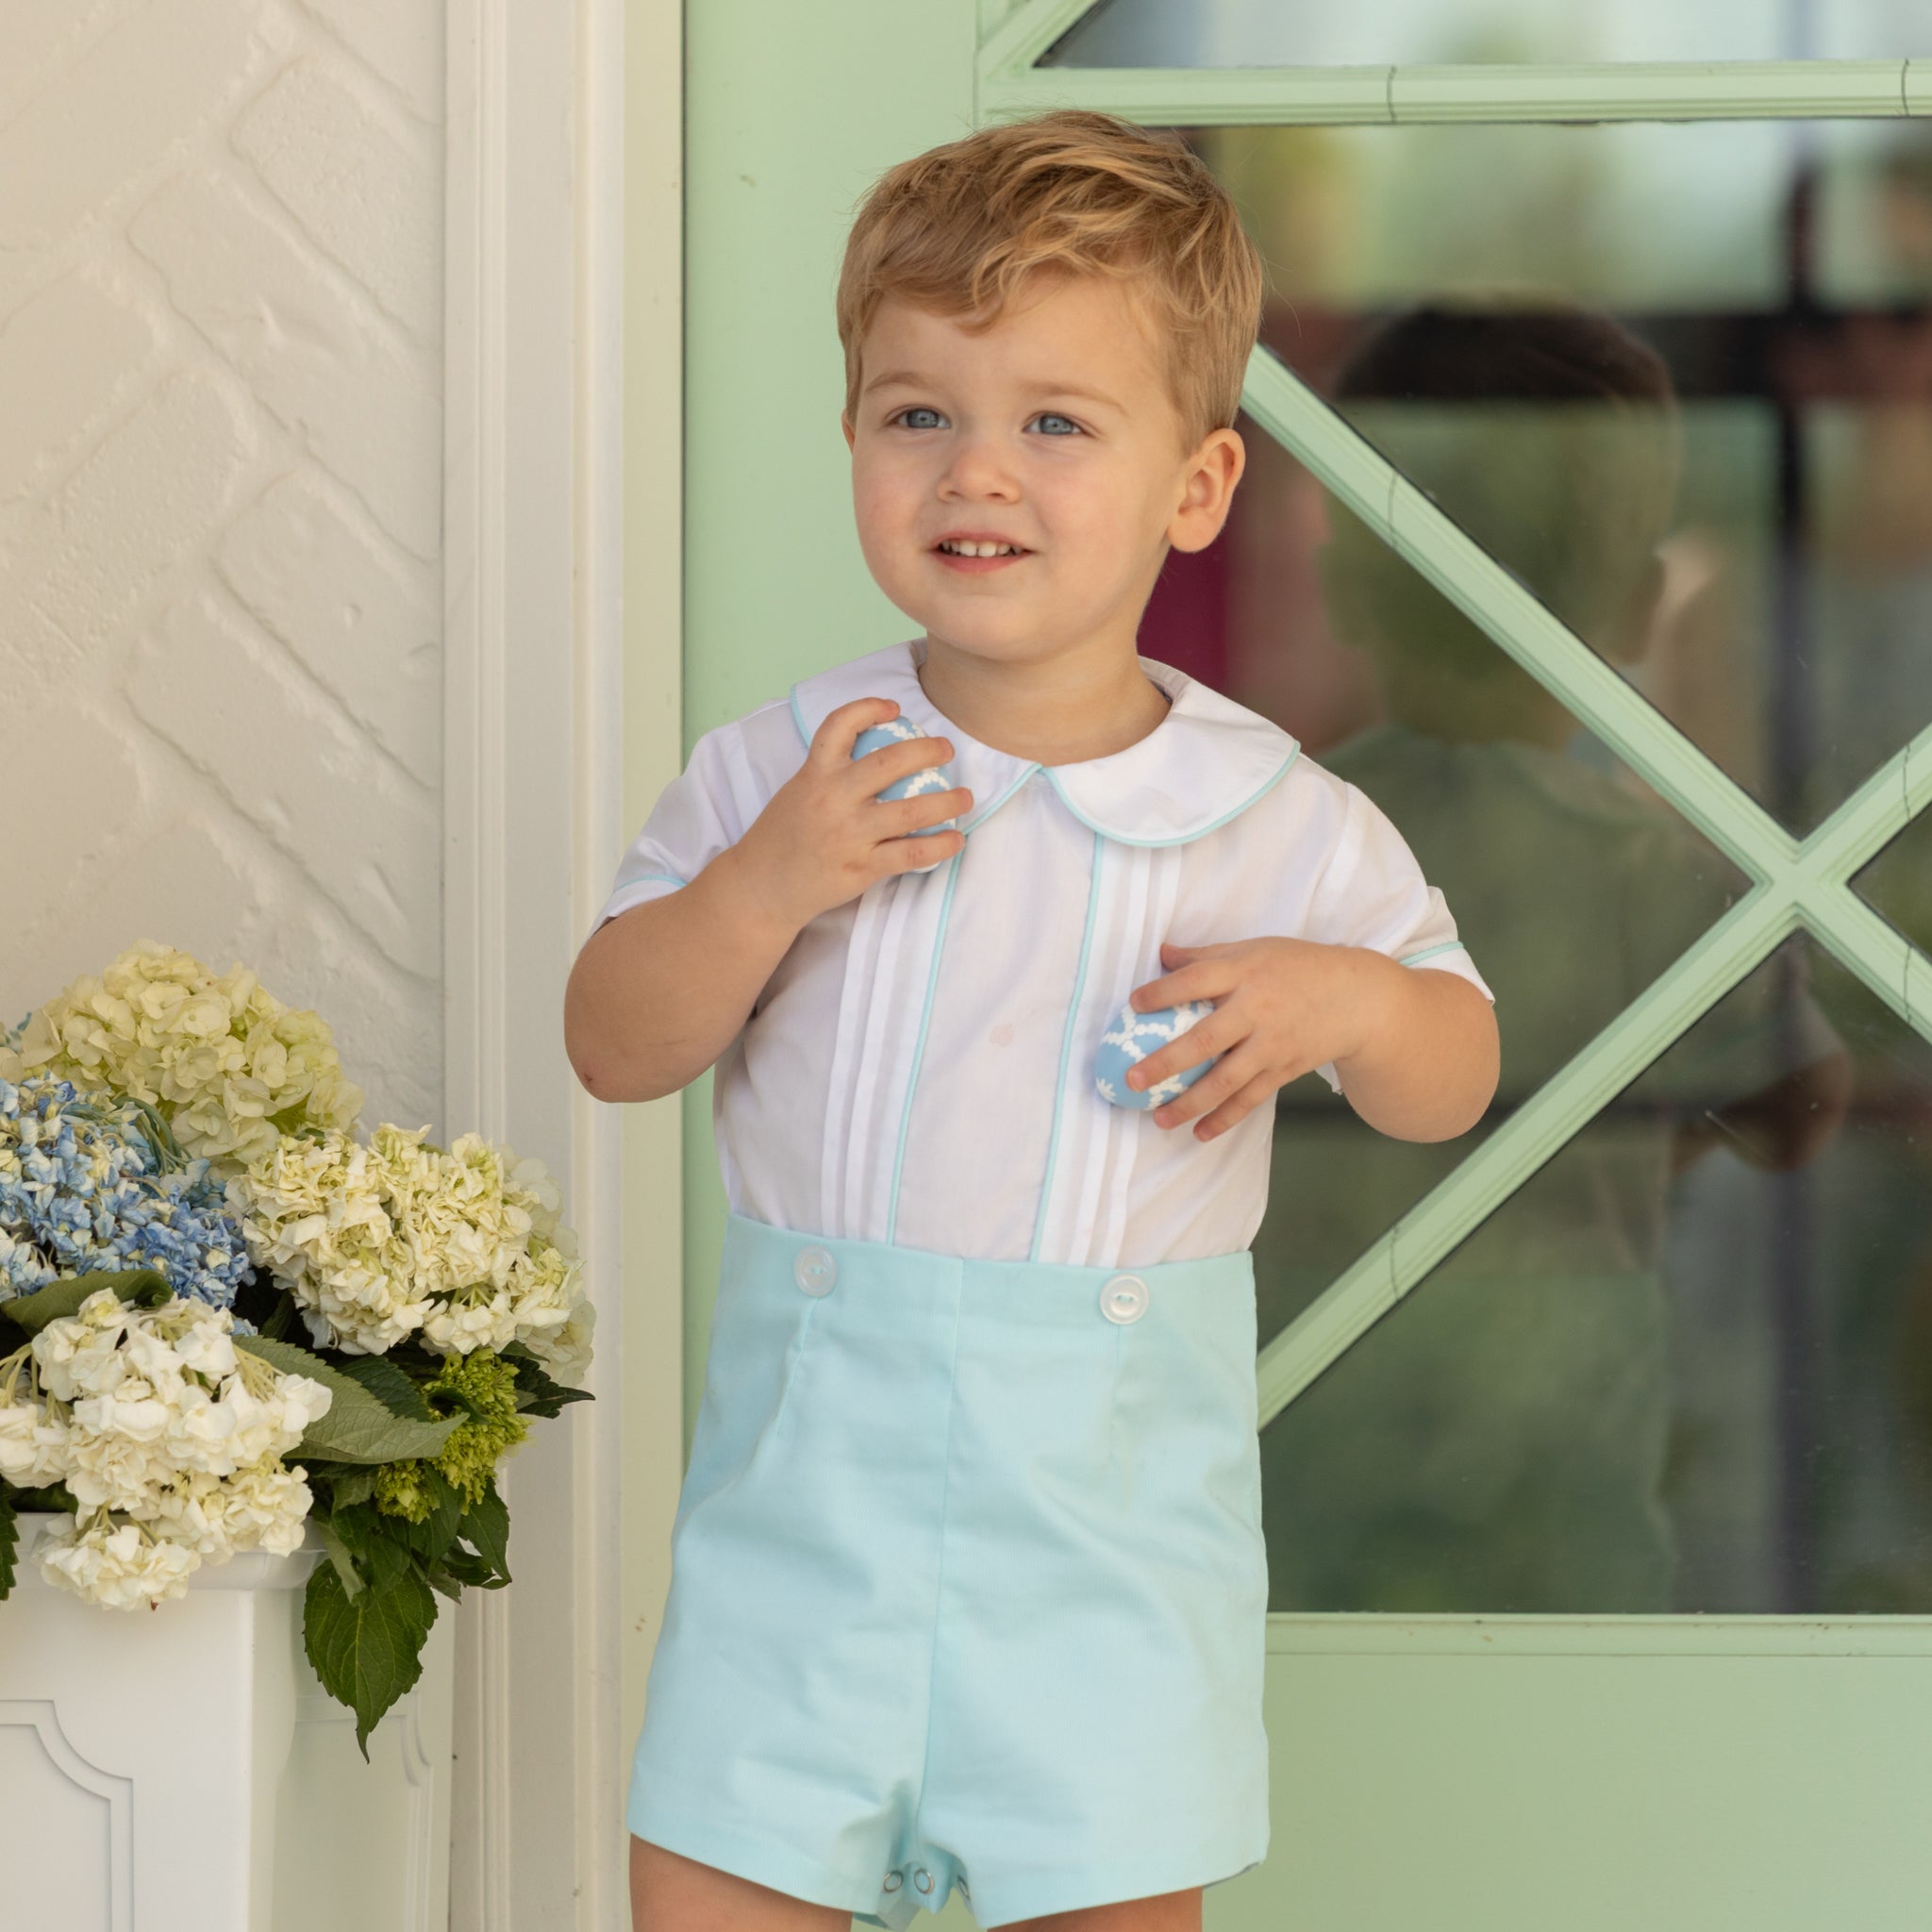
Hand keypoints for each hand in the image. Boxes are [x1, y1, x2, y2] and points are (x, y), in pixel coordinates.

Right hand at [724, 697, 972, 933]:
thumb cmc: (785, 835)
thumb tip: (877, 756)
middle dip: (927, 750)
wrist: (763, 885)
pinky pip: (911, 853)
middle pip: (889, 762)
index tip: (893, 708)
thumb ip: (831, 773)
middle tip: (946, 750)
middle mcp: (832, 798)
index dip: (869, 708)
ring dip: (947, 801)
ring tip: (965, 796)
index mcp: (814, 773)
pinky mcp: (861, 867)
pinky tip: (956, 839)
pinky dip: (940, 845)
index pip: (839, 725)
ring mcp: (848, 834)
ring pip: (910, 811)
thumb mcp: (798, 790)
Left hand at [1123, 937, 1395, 1141]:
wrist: (1357, 999)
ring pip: (1226, 1079)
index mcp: (1245, 972)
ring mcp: (1271, 1044)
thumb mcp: (1254, 950)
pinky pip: (1250, 1099)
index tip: (1132, 1005)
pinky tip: (1199, 1134)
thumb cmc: (1297, 968)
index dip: (1162, 992)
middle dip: (1166, 1062)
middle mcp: (1257, 1010)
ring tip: (1158, 1119)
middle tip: (1132, 1079)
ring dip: (1190, 1103)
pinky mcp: (1284, 1070)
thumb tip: (1162, 954)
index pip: (1196, 981)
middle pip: (1205, 1039)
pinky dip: (1226, 1118)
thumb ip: (1206, 956)